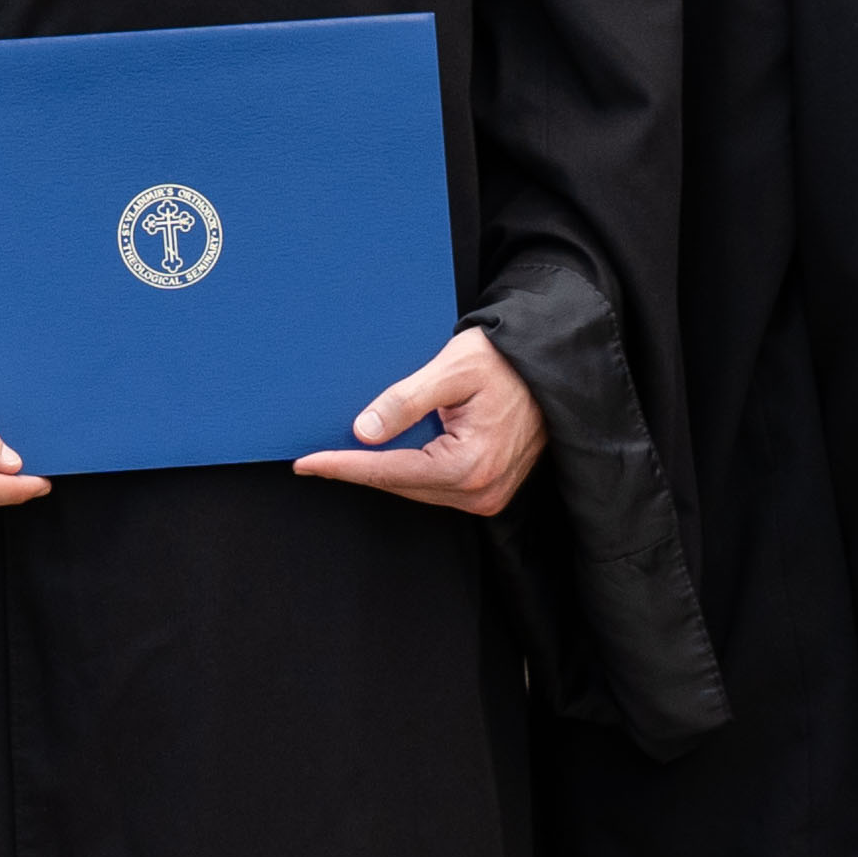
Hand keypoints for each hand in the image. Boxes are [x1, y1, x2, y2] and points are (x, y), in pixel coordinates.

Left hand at [294, 327, 549, 515]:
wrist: (552, 367)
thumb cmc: (506, 360)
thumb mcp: (453, 368)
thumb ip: (406, 400)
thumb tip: (364, 431)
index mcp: (470, 465)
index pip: (389, 472)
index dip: (343, 466)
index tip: (305, 464)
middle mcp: (480, 491)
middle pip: (399, 484)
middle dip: (358, 468)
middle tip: (316, 454)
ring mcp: (487, 496)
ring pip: (415, 488)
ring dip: (383, 469)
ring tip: (347, 449)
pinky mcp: (489, 491)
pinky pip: (434, 486)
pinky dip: (409, 469)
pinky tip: (388, 449)